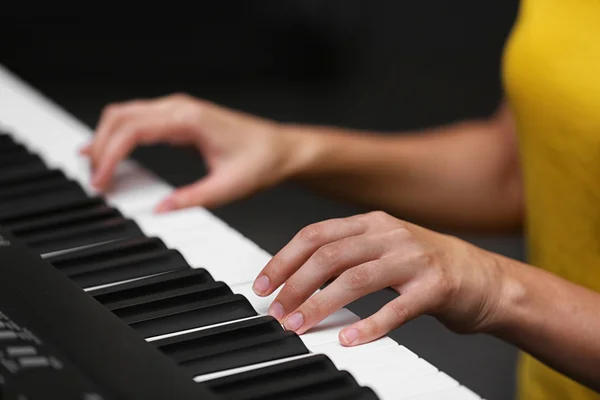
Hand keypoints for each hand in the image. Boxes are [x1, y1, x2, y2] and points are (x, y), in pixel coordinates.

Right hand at [81, 93, 310, 210]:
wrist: (281, 149)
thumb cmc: (261, 161)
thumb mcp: (228, 187)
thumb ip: (192, 199)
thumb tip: (160, 210)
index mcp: (189, 119)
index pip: (133, 130)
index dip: (110, 155)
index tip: (102, 181)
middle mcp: (180, 108)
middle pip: (121, 116)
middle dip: (101, 145)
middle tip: (94, 179)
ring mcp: (179, 110)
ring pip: (127, 114)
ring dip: (107, 138)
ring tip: (96, 168)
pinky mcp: (180, 118)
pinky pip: (140, 120)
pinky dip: (121, 136)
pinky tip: (114, 153)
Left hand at [252, 211, 505, 345]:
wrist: (483, 277)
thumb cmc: (425, 266)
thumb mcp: (383, 247)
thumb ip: (346, 254)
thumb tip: (297, 276)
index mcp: (372, 223)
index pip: (316, 234)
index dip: (285, 259)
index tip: (265, 285)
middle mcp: (390, 234)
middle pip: (330, 255)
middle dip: (296, 284)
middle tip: (278, 311)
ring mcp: (414, 258)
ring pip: (356, 278)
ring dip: (321, 304)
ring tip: (300, 325)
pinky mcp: (435, 287)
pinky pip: (396, 308)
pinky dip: (369, 325)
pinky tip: (348, 339)